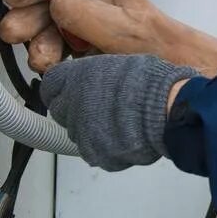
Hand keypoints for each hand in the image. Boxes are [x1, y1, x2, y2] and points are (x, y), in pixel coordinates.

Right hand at [0, 0, 176, 72]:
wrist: (178, 84)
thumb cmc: (159, 49)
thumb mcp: (122, 26)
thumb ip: (85, 12)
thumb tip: (53, 2)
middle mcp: (91, 9)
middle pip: (47, 8)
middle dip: (29, 20)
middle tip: (14, 32)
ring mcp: (85, 35)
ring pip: (48, 35)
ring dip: (39, 46)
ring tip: (43, 60)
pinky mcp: (83, 61)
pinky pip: (56, 58)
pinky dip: (50, 65)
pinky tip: (53, 70)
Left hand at [40, 53, 197, 171]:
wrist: (165, 108)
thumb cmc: (149, 82)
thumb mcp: (117, 63)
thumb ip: (95, 74)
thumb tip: (94, 78)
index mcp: (74, 79)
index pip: (50, 86)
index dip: (62, 88)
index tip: (69, 89)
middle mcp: (71, 106)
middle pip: (61, 111)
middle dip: (76, 109)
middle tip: (99, 106)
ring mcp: (82, 133)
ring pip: (78, 133)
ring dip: (91, 129)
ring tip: (117, 122)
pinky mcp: (95, 154)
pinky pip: (95, 152)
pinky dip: (106, 147)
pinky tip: (123, 136)